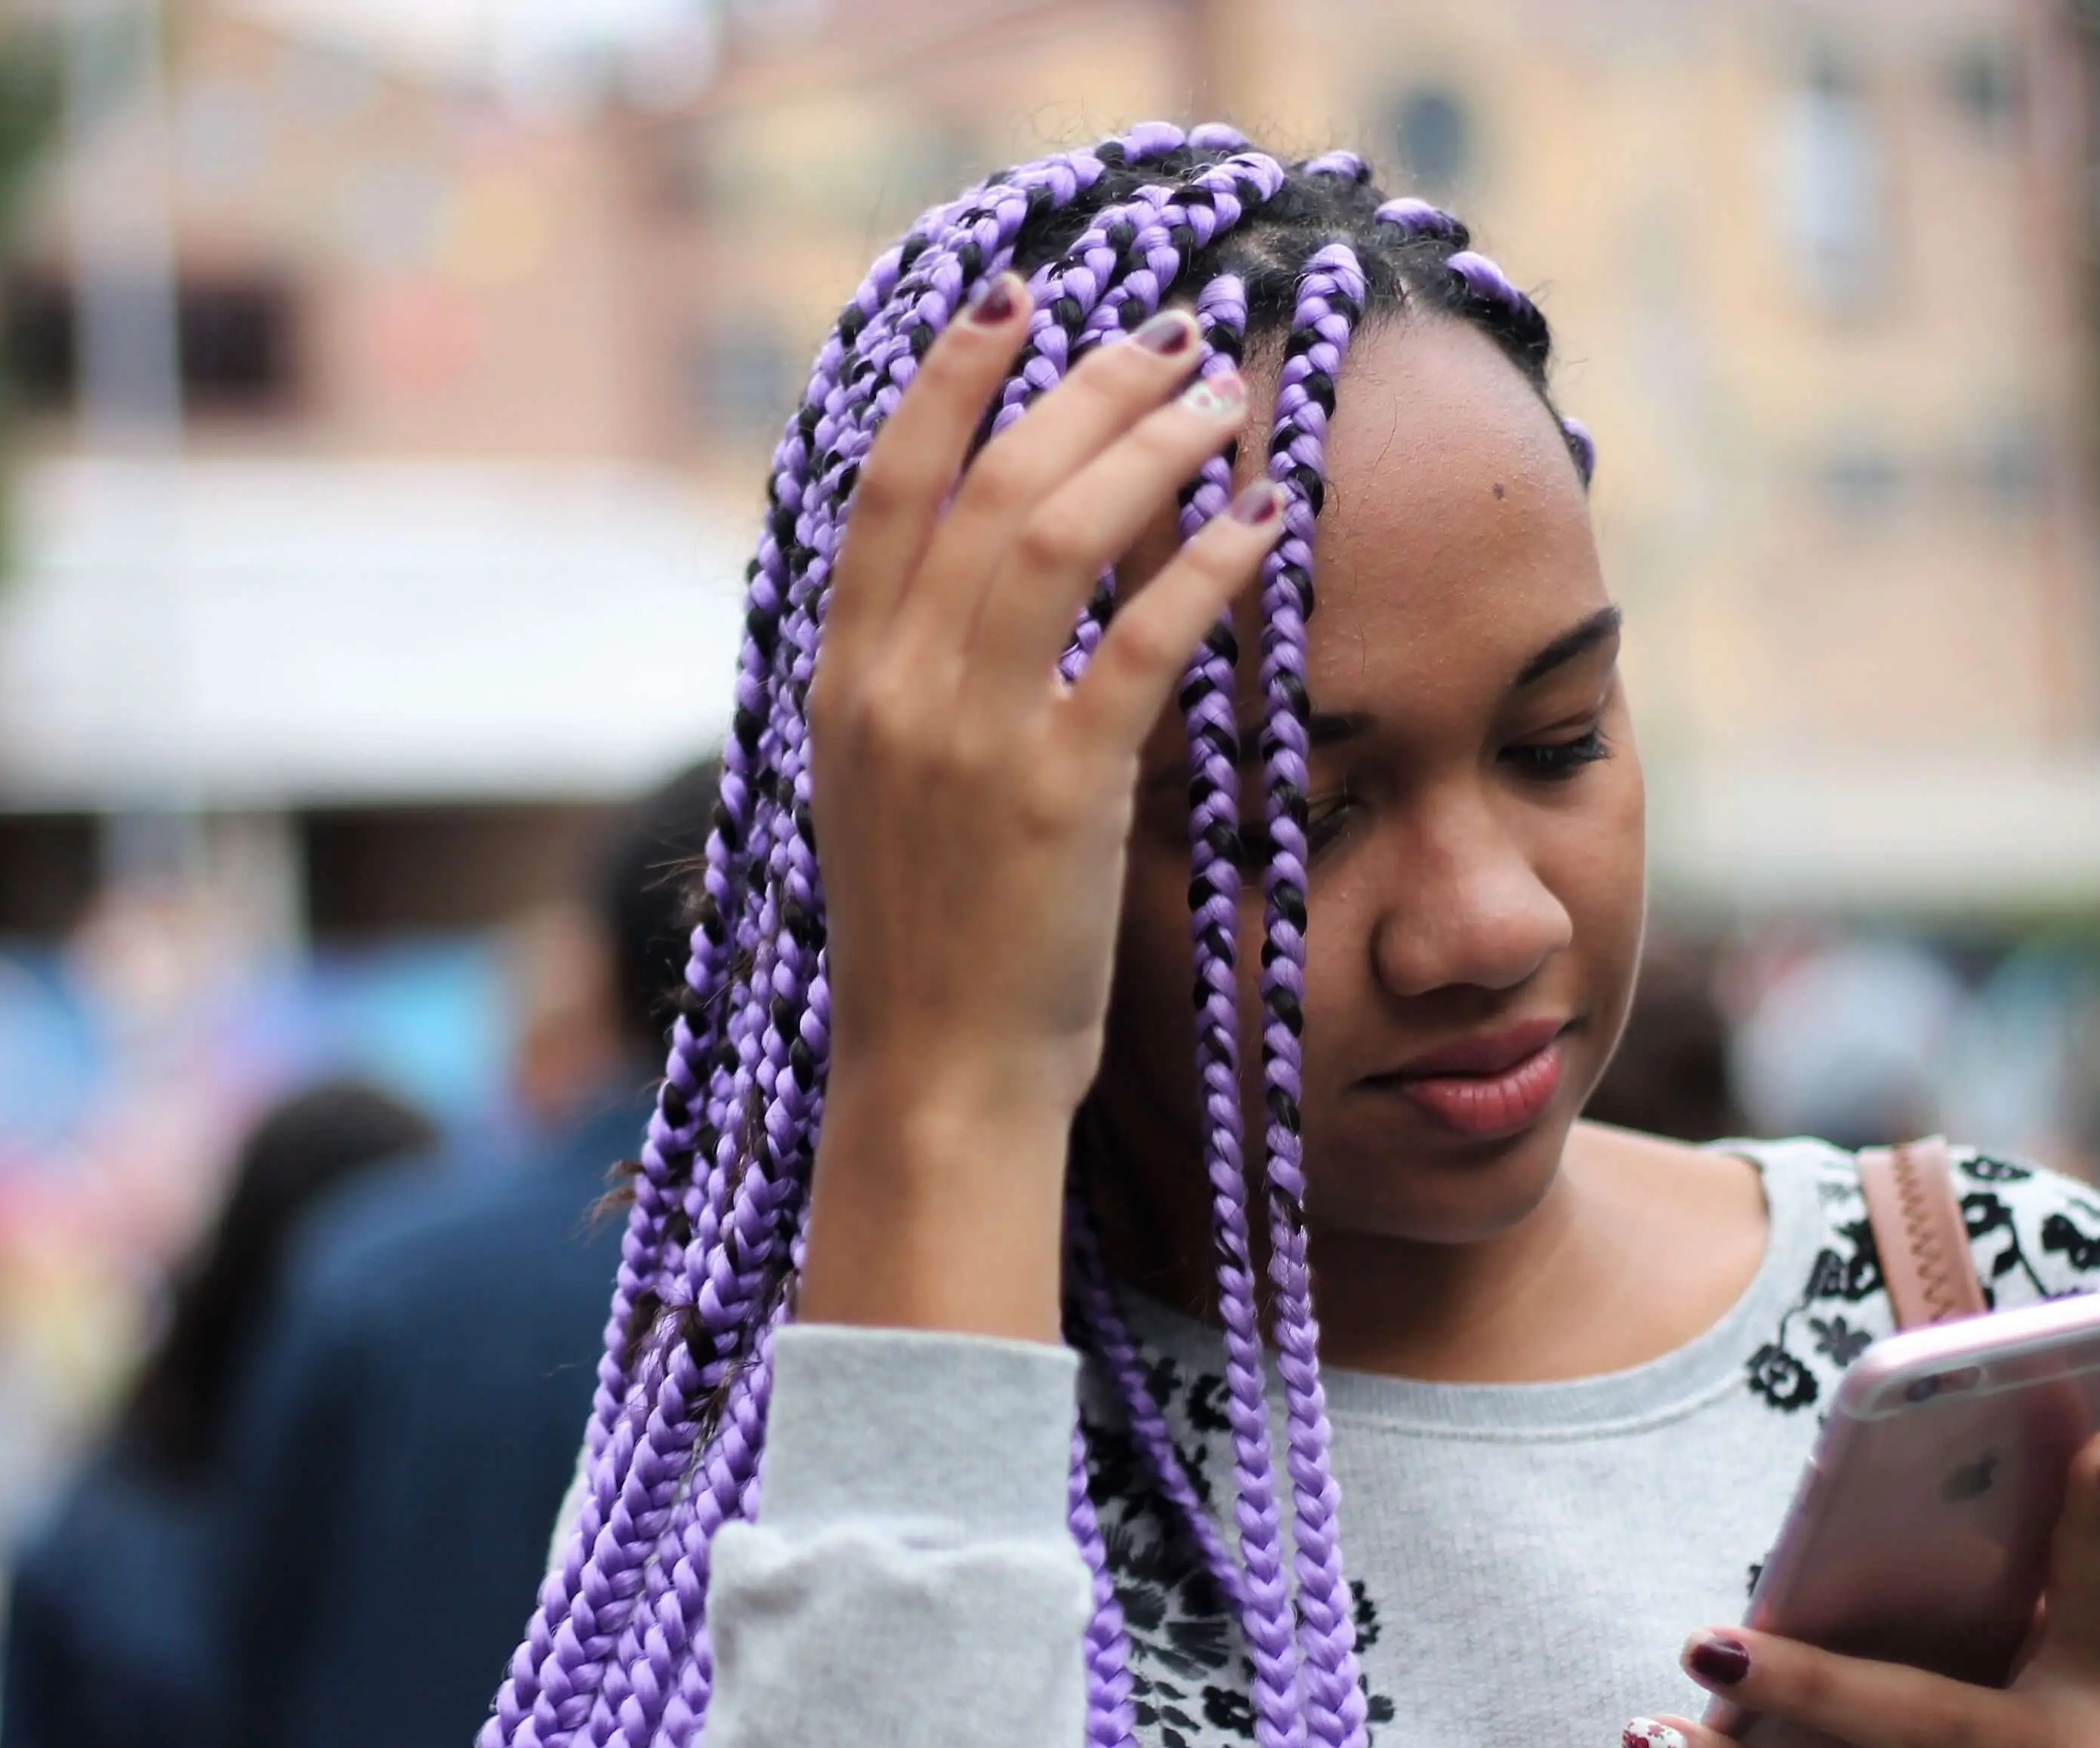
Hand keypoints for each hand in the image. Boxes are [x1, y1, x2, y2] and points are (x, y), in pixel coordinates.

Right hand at [796, 280, 1284, 1337]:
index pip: (882, 489)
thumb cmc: (928, 956)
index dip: (948, 380)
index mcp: (838, 687)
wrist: (934, 1089)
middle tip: (1169, 338)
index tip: (1012, 306)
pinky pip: (1141, 641)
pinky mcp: (1055, 796)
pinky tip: (1261, 523)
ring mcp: (967, 741)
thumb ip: (910, 694)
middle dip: (1083, 386)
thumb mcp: (888, 803)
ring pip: (1057, 531)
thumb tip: (970, 597)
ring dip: (1150, 445)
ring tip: (1222, 402)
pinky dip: (1205, 566)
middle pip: (986, 482)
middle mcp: (889, 693)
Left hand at [1614, 1428, 2099, 1747]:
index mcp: (2095, 1689)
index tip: (2093, 1447)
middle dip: (1803, 1689)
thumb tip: (1895, 1495)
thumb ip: (1992, 1601)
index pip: (2097, 1598)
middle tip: (1699, 1648)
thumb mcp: (2041, 1678)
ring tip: (1645, 1733)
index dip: (2092, 1529)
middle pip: (1923, 1725)